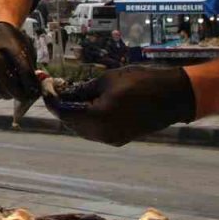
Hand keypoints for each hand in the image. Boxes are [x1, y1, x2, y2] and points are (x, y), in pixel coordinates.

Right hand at [0, 22, 38, 100]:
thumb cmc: (7, 40)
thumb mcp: (23, 44)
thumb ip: (30, 63)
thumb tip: (34, 86)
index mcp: (7, 43)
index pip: (22, 68)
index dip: (30, 84)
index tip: (35, 92)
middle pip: (6, 79)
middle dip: (17, 92)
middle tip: (24, 97)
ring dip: (6, 94)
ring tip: (12, 93)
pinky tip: (0, 90)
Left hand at [46, 64, 194, 146]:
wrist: (173, 96)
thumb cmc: (141, 82)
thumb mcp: (107, 80)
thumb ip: (82, 89)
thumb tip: (64, 92)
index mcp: (97, 119)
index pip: (63, 112)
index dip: (51, 99)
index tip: (45, 85)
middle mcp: (102, 134)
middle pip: (71, 123)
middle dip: (61, 106)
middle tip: (55, 87)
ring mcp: (112, 139)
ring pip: (82, 129)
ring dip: (73, 113)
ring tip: (69, 93)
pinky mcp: (120, 138)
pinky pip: (95, 130)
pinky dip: (86, 118)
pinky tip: (85, 103)